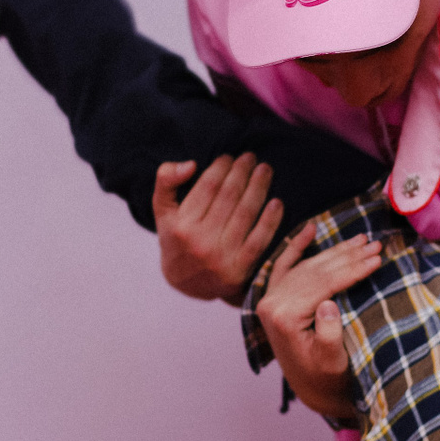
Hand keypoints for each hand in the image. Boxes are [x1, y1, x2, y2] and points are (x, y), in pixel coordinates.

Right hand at [153, 156, 282, 303]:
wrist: (187, 284)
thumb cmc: (177, 238)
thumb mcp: (163, 211)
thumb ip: (166, 181)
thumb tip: (191, 164)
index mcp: (182, 226)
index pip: (207, 187)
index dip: (221, 168)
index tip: (229, 157)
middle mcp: (200, 242)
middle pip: (229, 197)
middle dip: (242, 172)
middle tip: (250, 158)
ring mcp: (221, 257)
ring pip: (245, 214)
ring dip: (258, 187)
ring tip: (265, 170)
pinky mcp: (240, 270)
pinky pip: (259, 240)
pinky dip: (270, 220)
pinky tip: (276, 202)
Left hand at [255, 222, 383, 417]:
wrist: (312, 390)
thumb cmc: (328, 377)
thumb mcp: (332, 361)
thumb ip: (328, 335)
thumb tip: (329, 303)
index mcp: (283, 317)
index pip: (323, 283)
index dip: (353, 269)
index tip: (378, 257)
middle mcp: (271, 304)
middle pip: (315, 270)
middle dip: (348, 256)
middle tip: (376, 243)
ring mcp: (270, 299)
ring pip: (306, 265)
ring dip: (334, 251)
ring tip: (362, 239)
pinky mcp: (274, 298)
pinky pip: (284, 266)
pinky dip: (297, 246)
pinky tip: (310, 229)